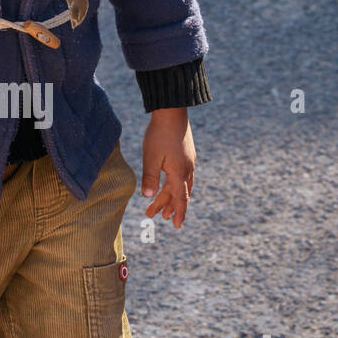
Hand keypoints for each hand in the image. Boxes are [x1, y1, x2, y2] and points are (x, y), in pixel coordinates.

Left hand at [141, 107, 195, 228]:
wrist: (172, 110)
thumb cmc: (159, 133)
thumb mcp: (151, 157)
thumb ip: (150, 178)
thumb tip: (148, 197)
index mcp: (179, 172)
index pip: (180, 199)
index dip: (179, 213)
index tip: (177, 226)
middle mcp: (187, 169)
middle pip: (179, 194)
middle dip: (170, 206)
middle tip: (160, 218)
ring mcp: (188, 160)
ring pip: (182, 184)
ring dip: (173, 196)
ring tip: (165, 206)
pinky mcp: (187, 153)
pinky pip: (184, 175)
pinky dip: (177, 184)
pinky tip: (172, 183)